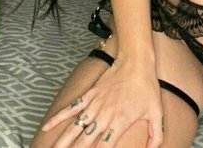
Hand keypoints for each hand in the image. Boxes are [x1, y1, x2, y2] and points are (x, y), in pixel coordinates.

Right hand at [41, 57, 162, 146]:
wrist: (136, 62)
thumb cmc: (147, 87)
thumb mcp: (156, 112)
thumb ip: (156, 134)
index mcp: (120, 123)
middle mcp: (104, 116)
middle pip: (84, 141)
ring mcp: (94, 105)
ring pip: (74, 127)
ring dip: (62, 141)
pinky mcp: (89, 95)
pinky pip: (71, 108)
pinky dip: (57, 118)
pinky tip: (46, 127)